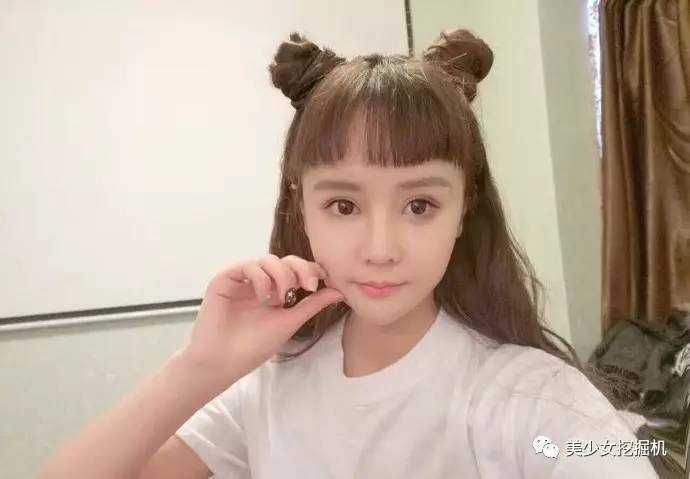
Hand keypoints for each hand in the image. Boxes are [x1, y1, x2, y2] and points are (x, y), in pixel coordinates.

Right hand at [182, 254, 343, 384]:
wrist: (223, 361)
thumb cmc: (254, 346)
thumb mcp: (291, 322)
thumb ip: (313, 305)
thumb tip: (340, 291)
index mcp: (275, 292)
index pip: (296, 270)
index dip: (310, 270)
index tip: (321, 281)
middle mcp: (259, 283)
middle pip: (284, 260)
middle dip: (300, 269)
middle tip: (308, 285)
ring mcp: (242, 280)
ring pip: (268, 260)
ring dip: (281, 275)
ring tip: (282, 298)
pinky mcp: (225, 279)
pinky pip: (248, 266)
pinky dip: (261, 278)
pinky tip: (264, 297)